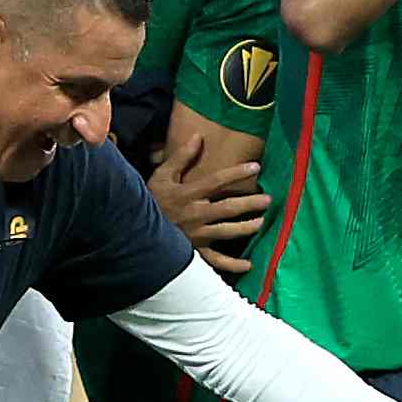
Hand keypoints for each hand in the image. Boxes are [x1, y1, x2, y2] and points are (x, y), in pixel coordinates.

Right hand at [157, 137, 263, 268]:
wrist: (133, 228)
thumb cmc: (150, 199)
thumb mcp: (162, 175)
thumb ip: (181, 157)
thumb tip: (198, 136)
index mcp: (188, 194)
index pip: (216, 181)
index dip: (237, 173)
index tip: (256, 166)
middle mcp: (195, 214)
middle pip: (227, 208)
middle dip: (249, 203)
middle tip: (268, 199)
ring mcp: (196, 235)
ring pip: (226, 232)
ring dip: (246, 228)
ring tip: (261, 222)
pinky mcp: (194, 252)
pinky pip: (215, 261)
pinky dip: (232, 265)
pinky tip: (248, 265)